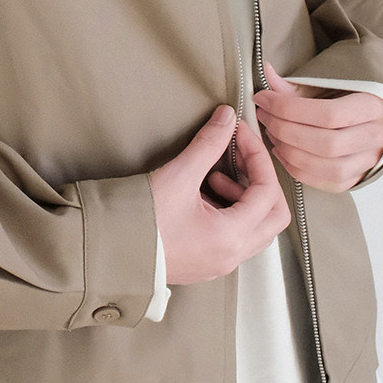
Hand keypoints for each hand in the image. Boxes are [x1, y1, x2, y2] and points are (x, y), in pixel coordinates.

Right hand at [149, 106, 291, 285]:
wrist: (107, 252)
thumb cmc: (138, 224)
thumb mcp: (177, 176)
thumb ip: (207, 144)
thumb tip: (226, 119)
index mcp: (230, 236)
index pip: (267, 191)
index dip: (258, 157)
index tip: (240, 136)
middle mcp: (231, 255)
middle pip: (274, 216)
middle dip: (262, 181)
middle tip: (242, 159)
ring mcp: (220, 263)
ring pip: (258, 229)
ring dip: (246, 198)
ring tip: (216, 177)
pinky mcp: (206, 263)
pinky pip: (237, 237)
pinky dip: (233, 213)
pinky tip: (205, 196)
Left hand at [252, 62, 382, 193]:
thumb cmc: (358, 94)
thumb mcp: (334, 82)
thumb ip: (300, 84)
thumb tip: (267, 74)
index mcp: (374, 107)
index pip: (328, 114)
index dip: (288, 108)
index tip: (263, 98)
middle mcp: (376, 137)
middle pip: (325, 143)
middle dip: (285, 129)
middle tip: (264, 115)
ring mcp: (370, 160)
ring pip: (326, 167)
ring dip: (289, 152)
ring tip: (272, 133)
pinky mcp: (359, 176)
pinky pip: (326, 182)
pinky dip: (298, 169)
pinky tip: (283, 152)